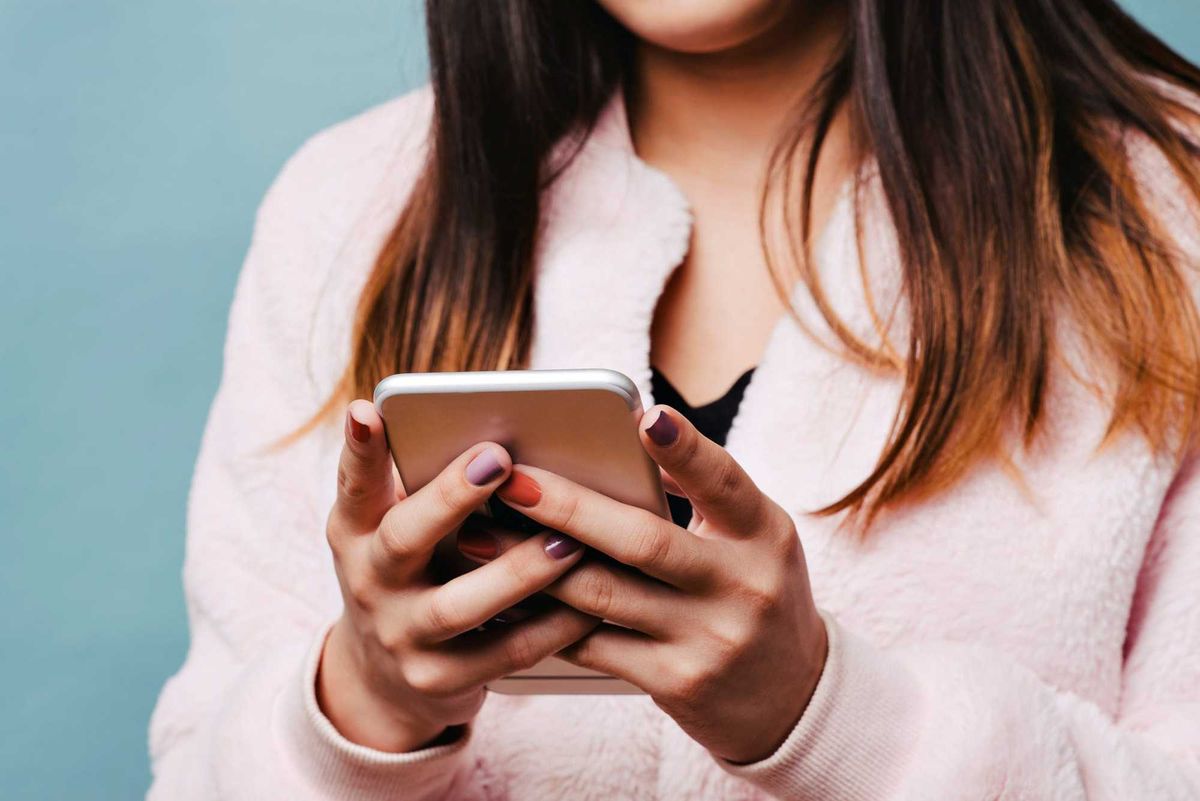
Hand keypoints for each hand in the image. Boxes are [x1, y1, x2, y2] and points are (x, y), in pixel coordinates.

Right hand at [318, 400, 596, 752]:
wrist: (384, 677)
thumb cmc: (412, 571)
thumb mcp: (394, 527)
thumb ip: (425, 484)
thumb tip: (500, 427)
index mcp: (357, 531)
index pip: (354, 484)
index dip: (359, 450)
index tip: (369, 411)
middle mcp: (369, 581)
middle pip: (403, 538)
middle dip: (450, 498)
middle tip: (500, 458)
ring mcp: (400, 635)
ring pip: (459, 606)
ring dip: (519, 572)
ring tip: (571, 542)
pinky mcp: (437, 679)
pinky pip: (503, 654)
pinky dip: (550, 627)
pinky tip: (590, 603)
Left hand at [476, 404, 827, 763]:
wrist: (792, 697)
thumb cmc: (755, 594)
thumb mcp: (754, 540)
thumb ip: (701, 495)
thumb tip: (625, 436)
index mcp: (764, 534)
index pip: (725, 483)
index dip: (686, 450)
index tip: (645, 417)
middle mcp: (742, 586)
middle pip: (644, 541)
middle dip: (569, 508)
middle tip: (511, 481)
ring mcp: (709, 639)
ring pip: (604, 595)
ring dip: (534, 564)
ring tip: (481, 535)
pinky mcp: (677, 682)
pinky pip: (595, 645)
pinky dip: (546, 619)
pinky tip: (506, 596)